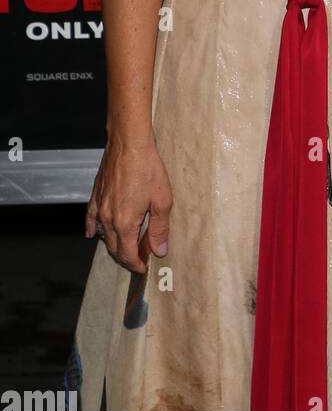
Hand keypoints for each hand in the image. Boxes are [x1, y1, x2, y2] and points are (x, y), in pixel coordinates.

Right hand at [85, 134, 172, 272]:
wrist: (129, 144)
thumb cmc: (147, 168)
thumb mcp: (162, 200)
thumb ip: (160, 228)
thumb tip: (159, 250)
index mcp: (125, 223)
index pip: (127, 254)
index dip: (136, 264)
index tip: (144, 267)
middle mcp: (108, 219)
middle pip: (114, 248)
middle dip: (126, 257)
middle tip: (139, 258)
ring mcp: (100, 207)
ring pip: (103, 235)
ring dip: (114, 244)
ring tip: (125, 247)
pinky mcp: (96, 195)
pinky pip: (91, 218)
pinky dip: (92, 229)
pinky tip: (92, 234)